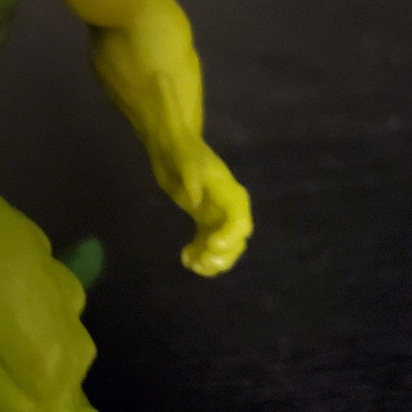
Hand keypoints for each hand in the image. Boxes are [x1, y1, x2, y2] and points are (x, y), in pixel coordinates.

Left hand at [151, 140, 252, 276]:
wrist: (172, 146)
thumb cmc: (182, 150)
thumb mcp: (185, 159)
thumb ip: (191, 175)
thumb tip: (195, 198)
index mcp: (230, 193)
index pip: (239, 220)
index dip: (230, 237)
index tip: (212, 246)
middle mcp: (229, 209)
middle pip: (236, 240)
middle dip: (223, 256)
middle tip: (201, 263)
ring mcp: (218, 217)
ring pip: (225, 248)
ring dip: (212, 261)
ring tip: (192, 264)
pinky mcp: (205, 222)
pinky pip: (209, 245)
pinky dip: (200, 255)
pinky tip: (185, 259)